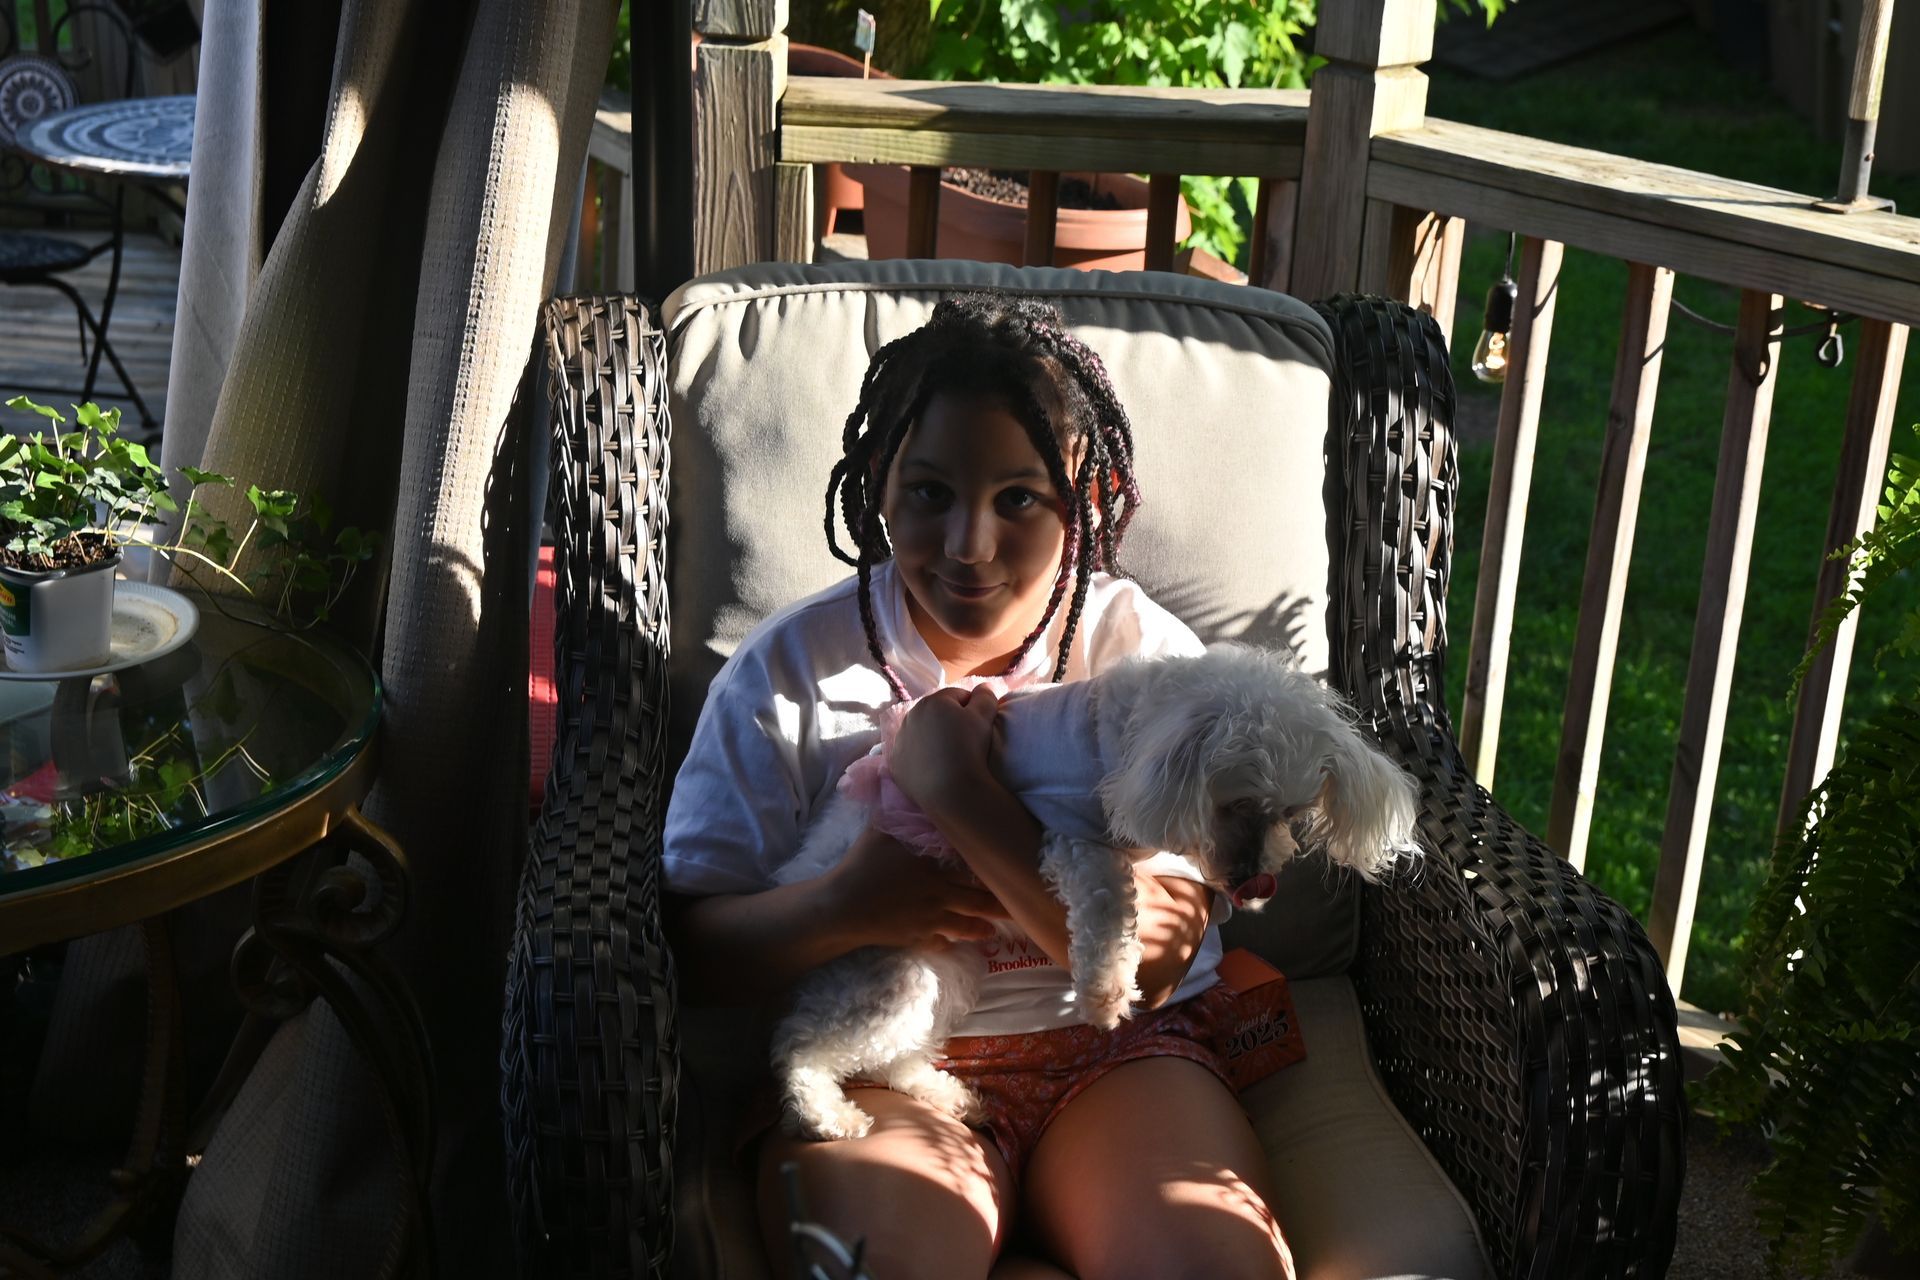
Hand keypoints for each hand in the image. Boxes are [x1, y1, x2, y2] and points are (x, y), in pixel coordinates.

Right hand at [823, 822, 1006, 949]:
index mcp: (936, 866)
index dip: (995, 870)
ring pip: (964, 926)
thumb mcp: (881, 829)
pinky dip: (949, 944)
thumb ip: (902, 811)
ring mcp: (931, 920)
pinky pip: (939, 943)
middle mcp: (940, 894)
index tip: (1013, 868)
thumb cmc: (863, 863)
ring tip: (993, 930)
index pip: (973, 868)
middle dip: (1000, 904)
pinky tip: (957, 945)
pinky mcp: (917, 938)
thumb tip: (909, 785)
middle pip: (978, 901)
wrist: (843, 906)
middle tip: (1020, 905)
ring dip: (981, 928)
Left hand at [888, 685, 1001, 817]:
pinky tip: (933, 767)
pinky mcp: (895, 763)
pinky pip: (910, 754)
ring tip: (949, 755)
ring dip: (933, 737)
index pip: (957, 696)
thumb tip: (984, 686)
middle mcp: (911, 716)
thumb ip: (985, 696)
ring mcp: (900, 740)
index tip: (979, 725)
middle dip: (949, 721)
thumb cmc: (969, 748)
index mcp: (933, 701)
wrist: (952, 790)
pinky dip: (920, 756)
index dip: (971, 708)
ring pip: (920, 732)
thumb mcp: (985, 716)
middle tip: (964, 740)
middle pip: (935, 713)